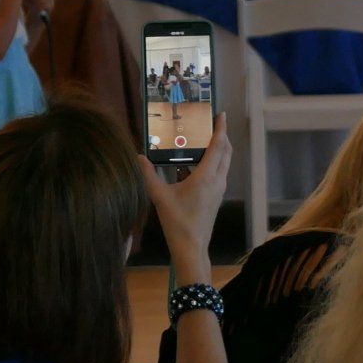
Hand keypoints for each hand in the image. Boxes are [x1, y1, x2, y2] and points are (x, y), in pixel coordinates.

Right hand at [144, 114, 232, 279]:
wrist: (191, 248)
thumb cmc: (178, 222)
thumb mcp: (159, 197)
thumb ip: (147, 175)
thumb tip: (137, 157)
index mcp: (207, 177)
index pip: (218, 146)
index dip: (221, 128)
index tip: (221, 114)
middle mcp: (217, 180)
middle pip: (226, 152)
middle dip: (221, 136)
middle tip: (211, 123)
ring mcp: (218, 190)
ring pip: (222, 163)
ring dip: (215, 150)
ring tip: (199, 140)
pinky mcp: (215, 197)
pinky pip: (215, 174)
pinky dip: (208, 165)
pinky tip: (189, 166)